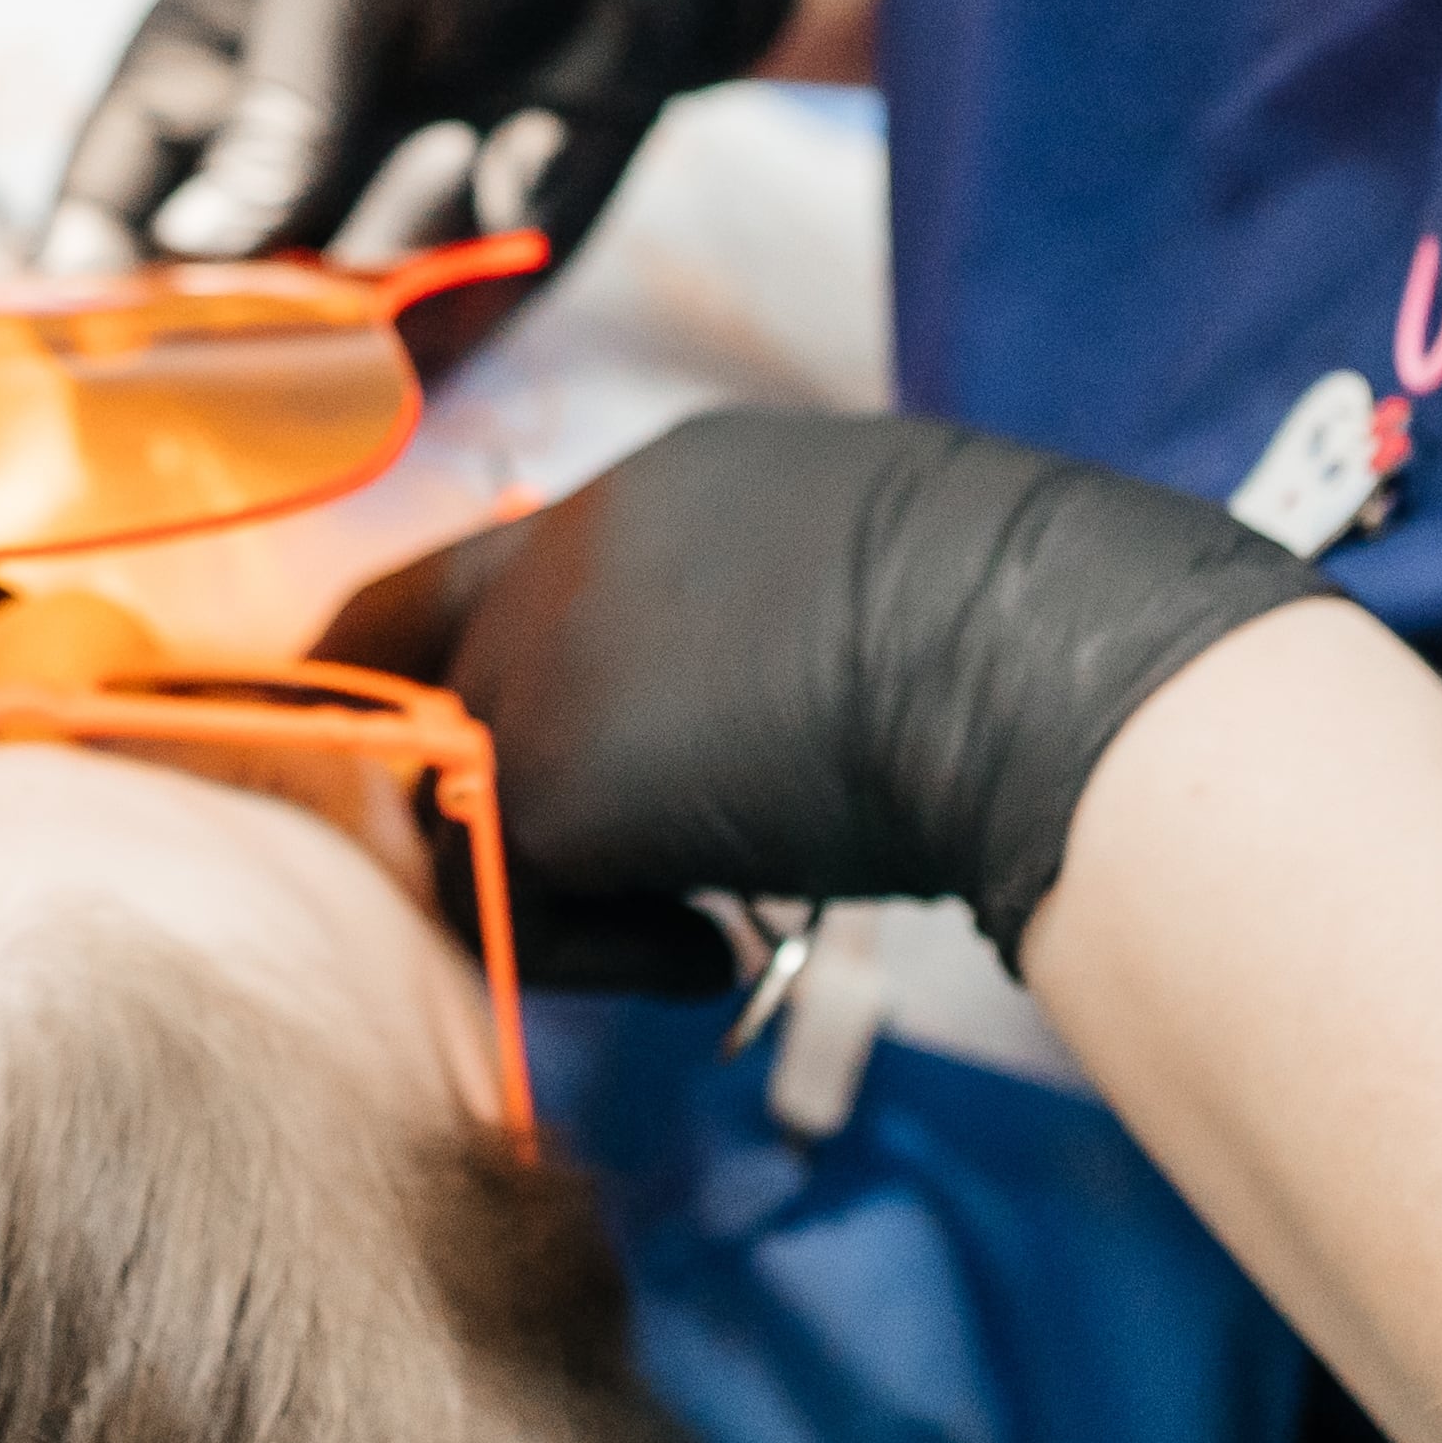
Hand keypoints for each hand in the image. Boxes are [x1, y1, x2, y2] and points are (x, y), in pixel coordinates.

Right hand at [41, 0, 798, 290]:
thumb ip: (277, 103)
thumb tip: (199, 248)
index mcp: (184, 97)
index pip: (95, 223)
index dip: (84, 297)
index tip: (112, 349)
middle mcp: (258, 191)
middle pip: (205, 322)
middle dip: (257, 314)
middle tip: (329, 262)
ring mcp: (360, 238)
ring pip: (336, 336)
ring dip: (398, 247)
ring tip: (465, 136)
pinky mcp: (466, 272)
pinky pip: (451, 322)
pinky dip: (490, 245)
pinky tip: (533, 141)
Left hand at [317, 409, 1332, 980]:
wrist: (1026, 651)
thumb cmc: (1022, 623)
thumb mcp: (870, 583)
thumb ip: (760, 632)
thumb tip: (746, 740)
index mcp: (659, 488)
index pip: (497, 568)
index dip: (474, 655)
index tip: (470, 735)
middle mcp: (570, 547)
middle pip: (415, 654)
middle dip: (449, 768)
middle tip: (530, 872)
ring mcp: (540, 653)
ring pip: (459, 797)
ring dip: (565, 886)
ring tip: (701, 930)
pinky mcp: (542, 774)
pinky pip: (510, 900)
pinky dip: (606, 954)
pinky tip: (719, 953)